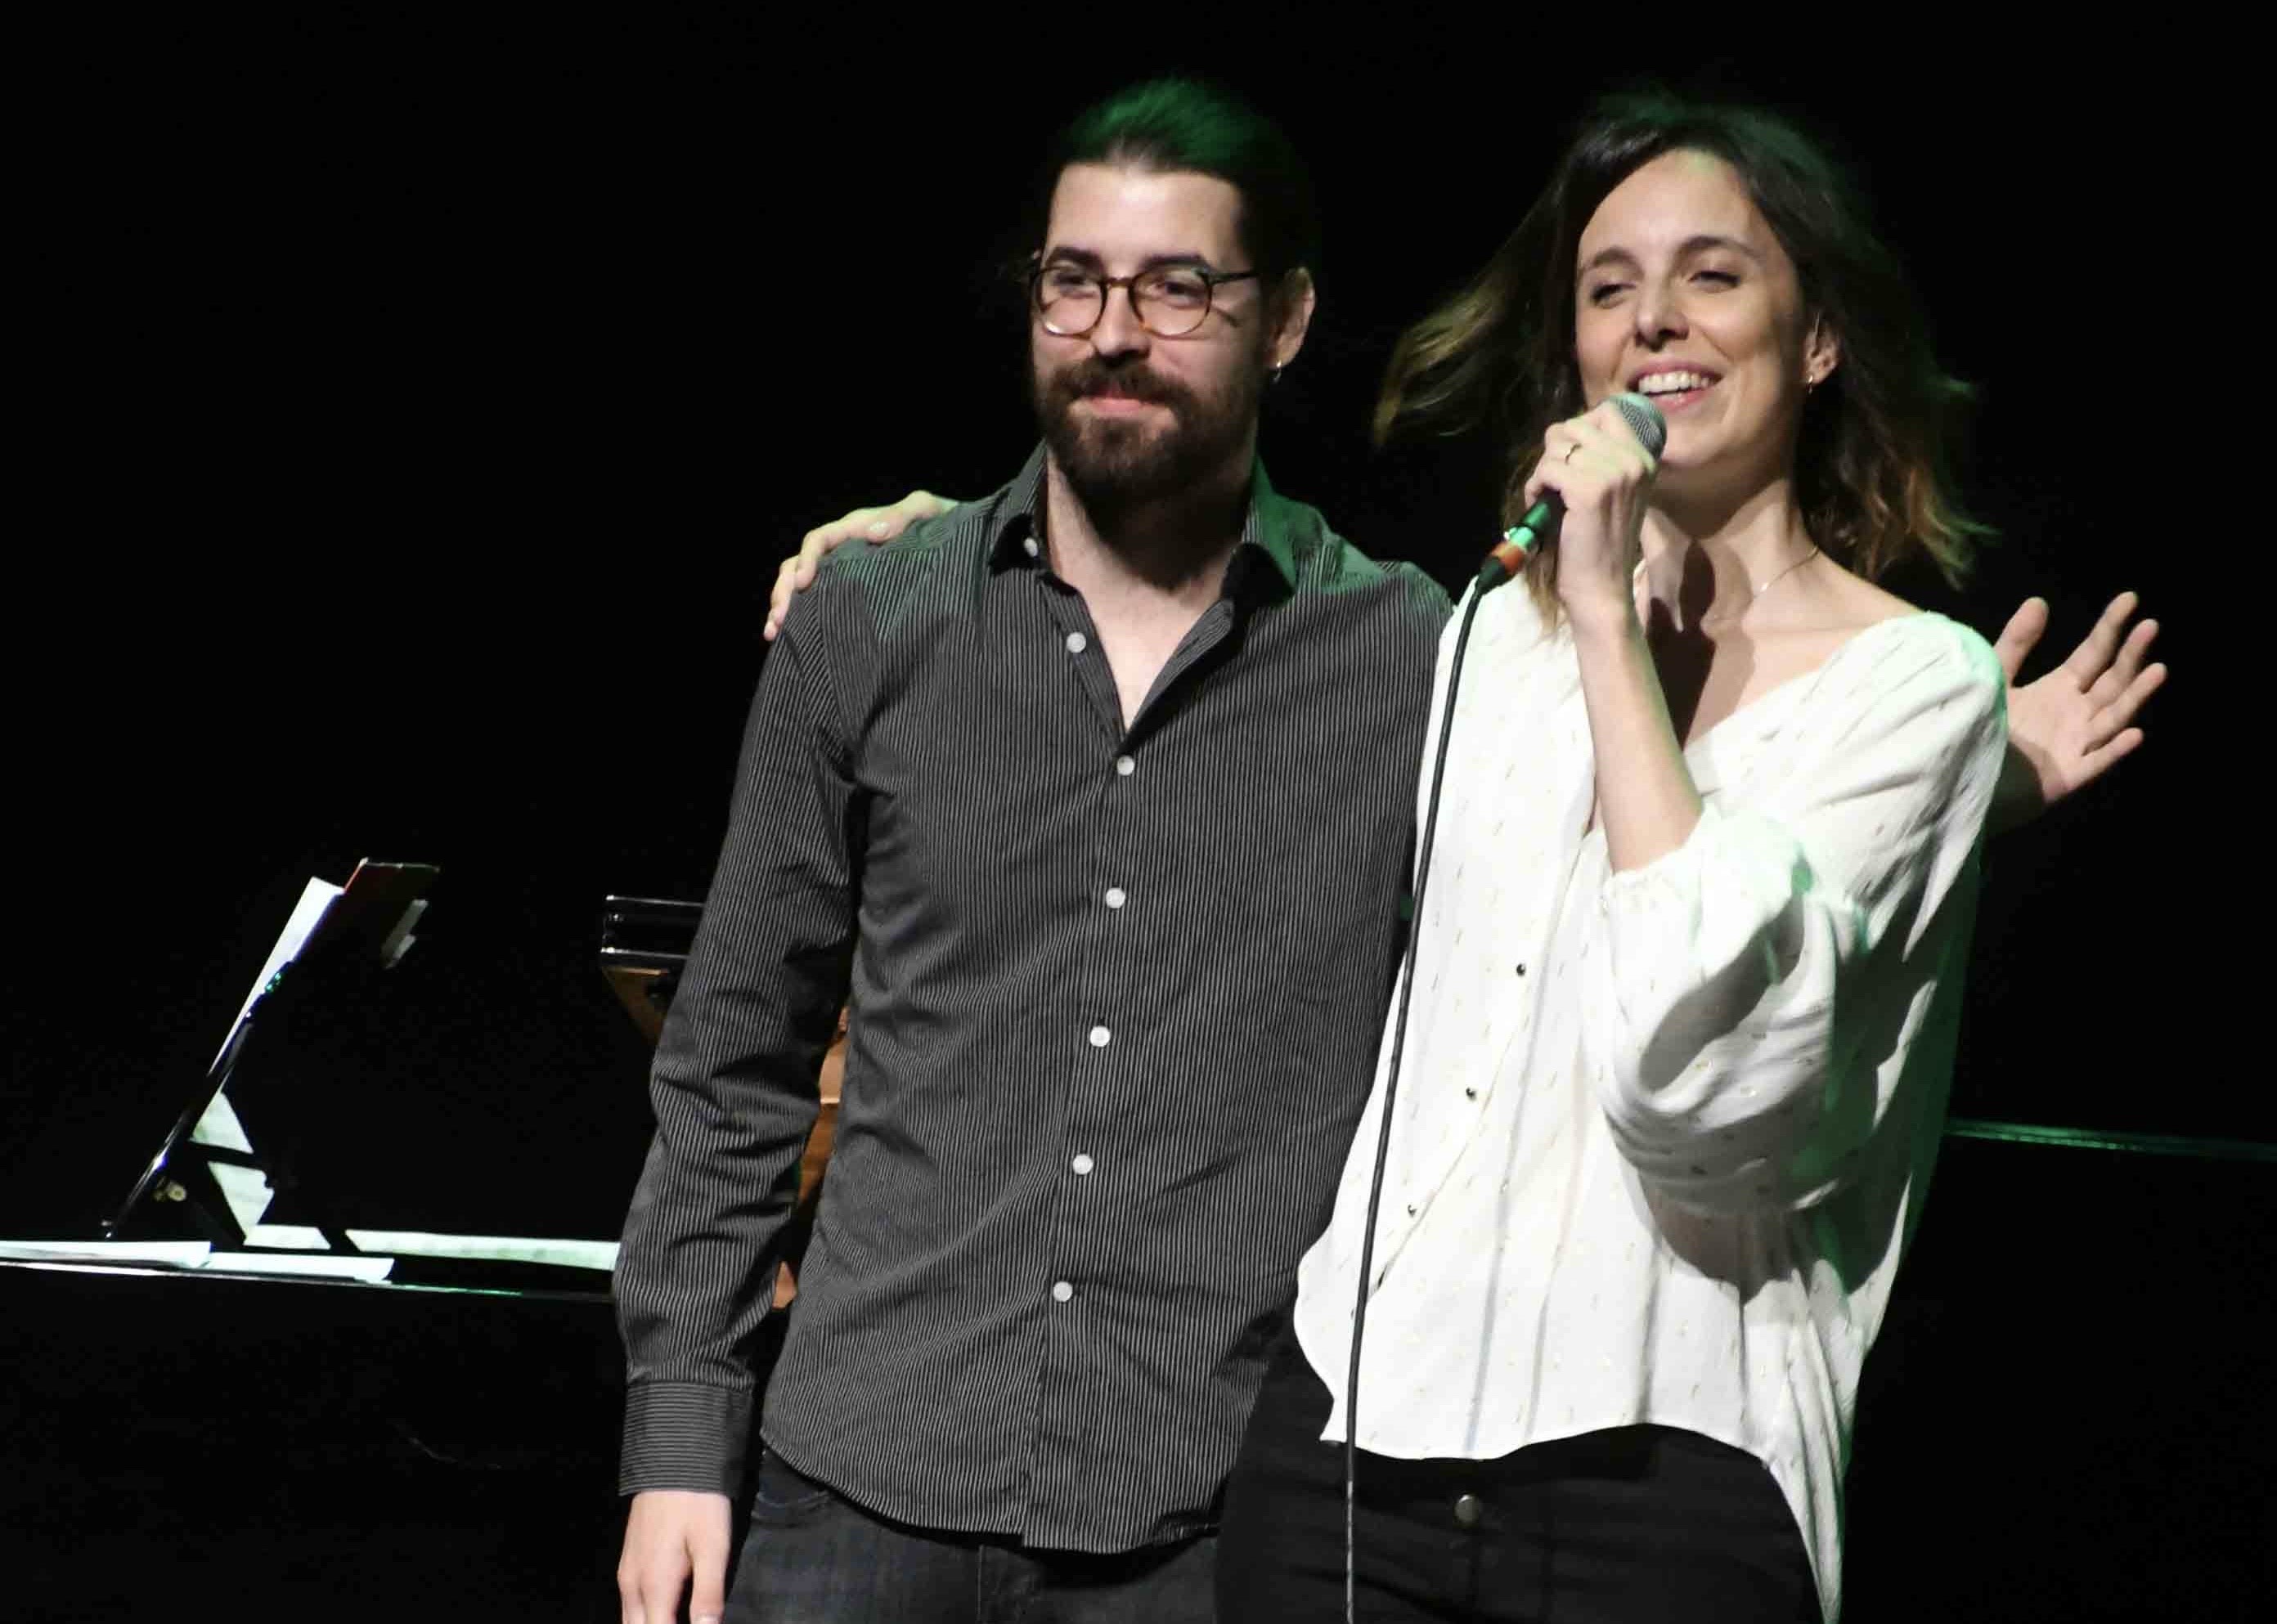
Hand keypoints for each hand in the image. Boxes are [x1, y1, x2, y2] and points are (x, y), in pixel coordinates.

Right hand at [618, 1489, 731, 1623]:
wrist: (672, 1460)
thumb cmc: (698, 1504)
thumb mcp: (713, 1547)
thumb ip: (708, 1594)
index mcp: (654, 1586)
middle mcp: (632, 1586)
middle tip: (688, 1619)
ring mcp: (626, 1572)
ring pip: (630, 1619)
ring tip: (677, 1616)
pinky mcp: (628, 1560)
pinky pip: (630, 1604)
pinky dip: (644, 1616)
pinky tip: (665, 1611)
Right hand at [764, 490, 958, 640]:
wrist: (957, 539)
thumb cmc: (941, 522)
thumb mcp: (927, 511)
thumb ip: (904, 514)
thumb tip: (873, 532)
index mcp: (857, 528)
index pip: (820, 539)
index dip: (808, 559)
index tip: (804, 582)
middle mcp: (844, 549)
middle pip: (800, 564)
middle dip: (785, 589)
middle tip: (779, 618)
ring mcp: (844, 571)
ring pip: (800, 584)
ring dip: (783, 604)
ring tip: (774, 631)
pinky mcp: (850, 590)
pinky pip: (817, 600)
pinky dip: (798, 615)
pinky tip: (785, 637)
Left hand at [1521, 399, 1659, 629]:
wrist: (1601, 587)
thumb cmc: (1598, 542)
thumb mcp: (1612, 491)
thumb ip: (1601, 457)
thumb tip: (1565, 430)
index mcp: (1643, 456)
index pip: (1606, 411)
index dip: (1577, 432)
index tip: (1572, 464)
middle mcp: (1633, 460)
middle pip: (1573, 427)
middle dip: (1555, 455)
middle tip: (1557, 488)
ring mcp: (1614, 473)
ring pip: (1556, 447)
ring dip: (1543, 474)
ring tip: (1551, 501)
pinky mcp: (1589, 490)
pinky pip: (1546, 470)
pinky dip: (1535, 489)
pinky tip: (1544, 509)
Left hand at [1989, 591, 2165, 830]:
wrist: (1961, 775)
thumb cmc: (1982, 727)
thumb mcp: (1997, 678)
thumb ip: (2015, 645)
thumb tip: (2039, 601)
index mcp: (2059, 689)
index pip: (2093, 654)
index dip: (2110, 627)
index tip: (2130, 598)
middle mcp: (2075, 714)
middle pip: (2112, 681)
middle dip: (2131, 654)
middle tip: (2150, 626)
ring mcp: (2075, 745)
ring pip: (2113, 718)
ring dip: (2135, 696)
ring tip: (2158, 670)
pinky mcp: (2065, 777)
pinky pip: (2095, 763)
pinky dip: (2114, 750)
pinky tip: (2134, 734)